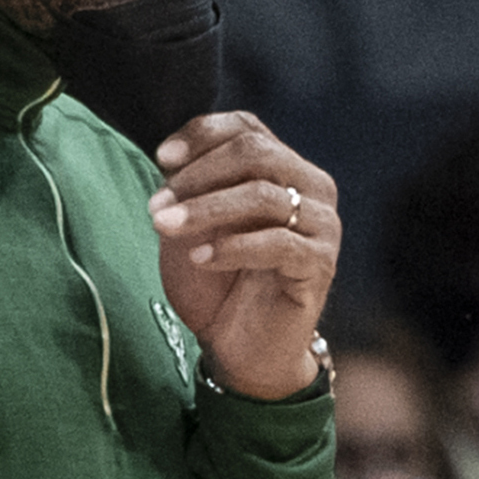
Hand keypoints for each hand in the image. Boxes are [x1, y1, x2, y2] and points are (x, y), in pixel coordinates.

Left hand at [147, 113, 339, 399]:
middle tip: (156, 206)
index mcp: (284, 168)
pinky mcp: (321, 265)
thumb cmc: (215, 284)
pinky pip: (278, 244)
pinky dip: (232, 247)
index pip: (247, 128)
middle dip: (198, 175)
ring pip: (264, 195)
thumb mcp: (192, 227)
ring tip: (164, 228)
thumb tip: (171, 157)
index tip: (161, 158)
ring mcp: (322, 225)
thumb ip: (189, 188)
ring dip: (205, 209)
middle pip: (256, 152)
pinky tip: (200, 258)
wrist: (240, 350)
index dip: (202, 135)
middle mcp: (312, 187)